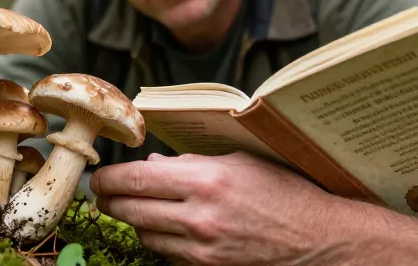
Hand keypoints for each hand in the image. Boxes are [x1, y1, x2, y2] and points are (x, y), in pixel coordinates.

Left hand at [89, 151, 333, 264]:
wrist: (317, 239)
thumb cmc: (284, 192)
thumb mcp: (239, 163)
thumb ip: (191, 164)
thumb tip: (153, 164)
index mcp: (208, 181)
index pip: (138, 179)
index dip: (111, 178)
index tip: (100, 176)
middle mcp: (201, 218)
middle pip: (132, 210)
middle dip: (110, 201)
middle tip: (102, 194)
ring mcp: (203, 249)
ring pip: (145, 236)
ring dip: (133, 222)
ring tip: (133, 208)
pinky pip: (167, 255)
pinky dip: (158, 241)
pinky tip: (163, 228)